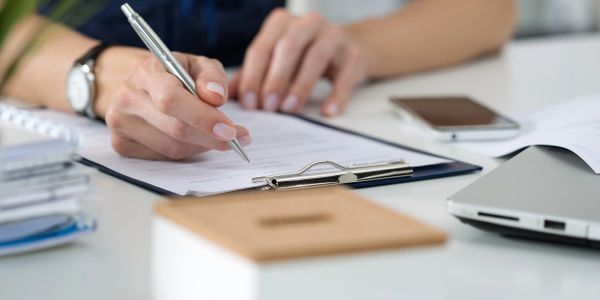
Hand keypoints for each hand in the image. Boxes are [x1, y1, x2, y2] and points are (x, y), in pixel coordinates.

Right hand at [102, 50, 250, 159]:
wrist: (144, 85)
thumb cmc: (176, 74)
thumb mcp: (198, 65)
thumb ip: (212, 76)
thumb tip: (216, 97)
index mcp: (147, 72)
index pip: (171, 99)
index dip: (203, 117)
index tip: (229, 129)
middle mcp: (128, 97)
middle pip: (174, 128)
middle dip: (211, 137)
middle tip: (236, 138)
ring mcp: (120, 123)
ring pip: (172, 148)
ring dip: (201, 145)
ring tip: (216, 136)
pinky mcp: (121, 144)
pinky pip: (163, 158)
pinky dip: (186, 152)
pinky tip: (194, 140)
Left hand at [229, 8, 368, 116]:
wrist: (349, 49)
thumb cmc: (303, 57)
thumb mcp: (276, 61)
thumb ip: (251, 76)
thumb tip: (225, 97)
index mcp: (282, 23)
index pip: (262, 47)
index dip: (253, 75)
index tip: (249, 103)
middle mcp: (308, 23)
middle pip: (288, 47)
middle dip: (275, 78)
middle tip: (268, 106)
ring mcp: (334, 36)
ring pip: (316, 57)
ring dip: (301, 85)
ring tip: (290, 109)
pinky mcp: (355, 54)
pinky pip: (346, 75)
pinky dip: (337, 95)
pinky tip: (327, 112)